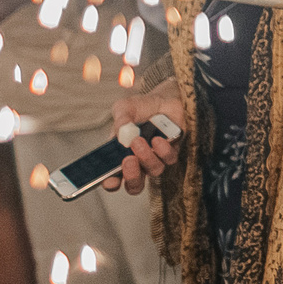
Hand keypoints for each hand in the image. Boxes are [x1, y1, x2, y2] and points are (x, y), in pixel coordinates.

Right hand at [104, 79, 185, 194]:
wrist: (163, 98)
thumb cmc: (140, 107)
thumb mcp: (124, 108)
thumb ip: (120, 120)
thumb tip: (122, 133)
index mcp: (119, 156)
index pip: (113, 180)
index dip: (111, 184)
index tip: (110, 180)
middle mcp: (138, 162)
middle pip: (135, 185)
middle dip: (131, 176)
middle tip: (128, 160)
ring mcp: (155, 158)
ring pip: (154, 171)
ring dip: (146, 158)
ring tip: (139, 140)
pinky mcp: (172, 151)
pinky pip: (169, 159)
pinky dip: (162, 150)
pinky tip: (157, 138)